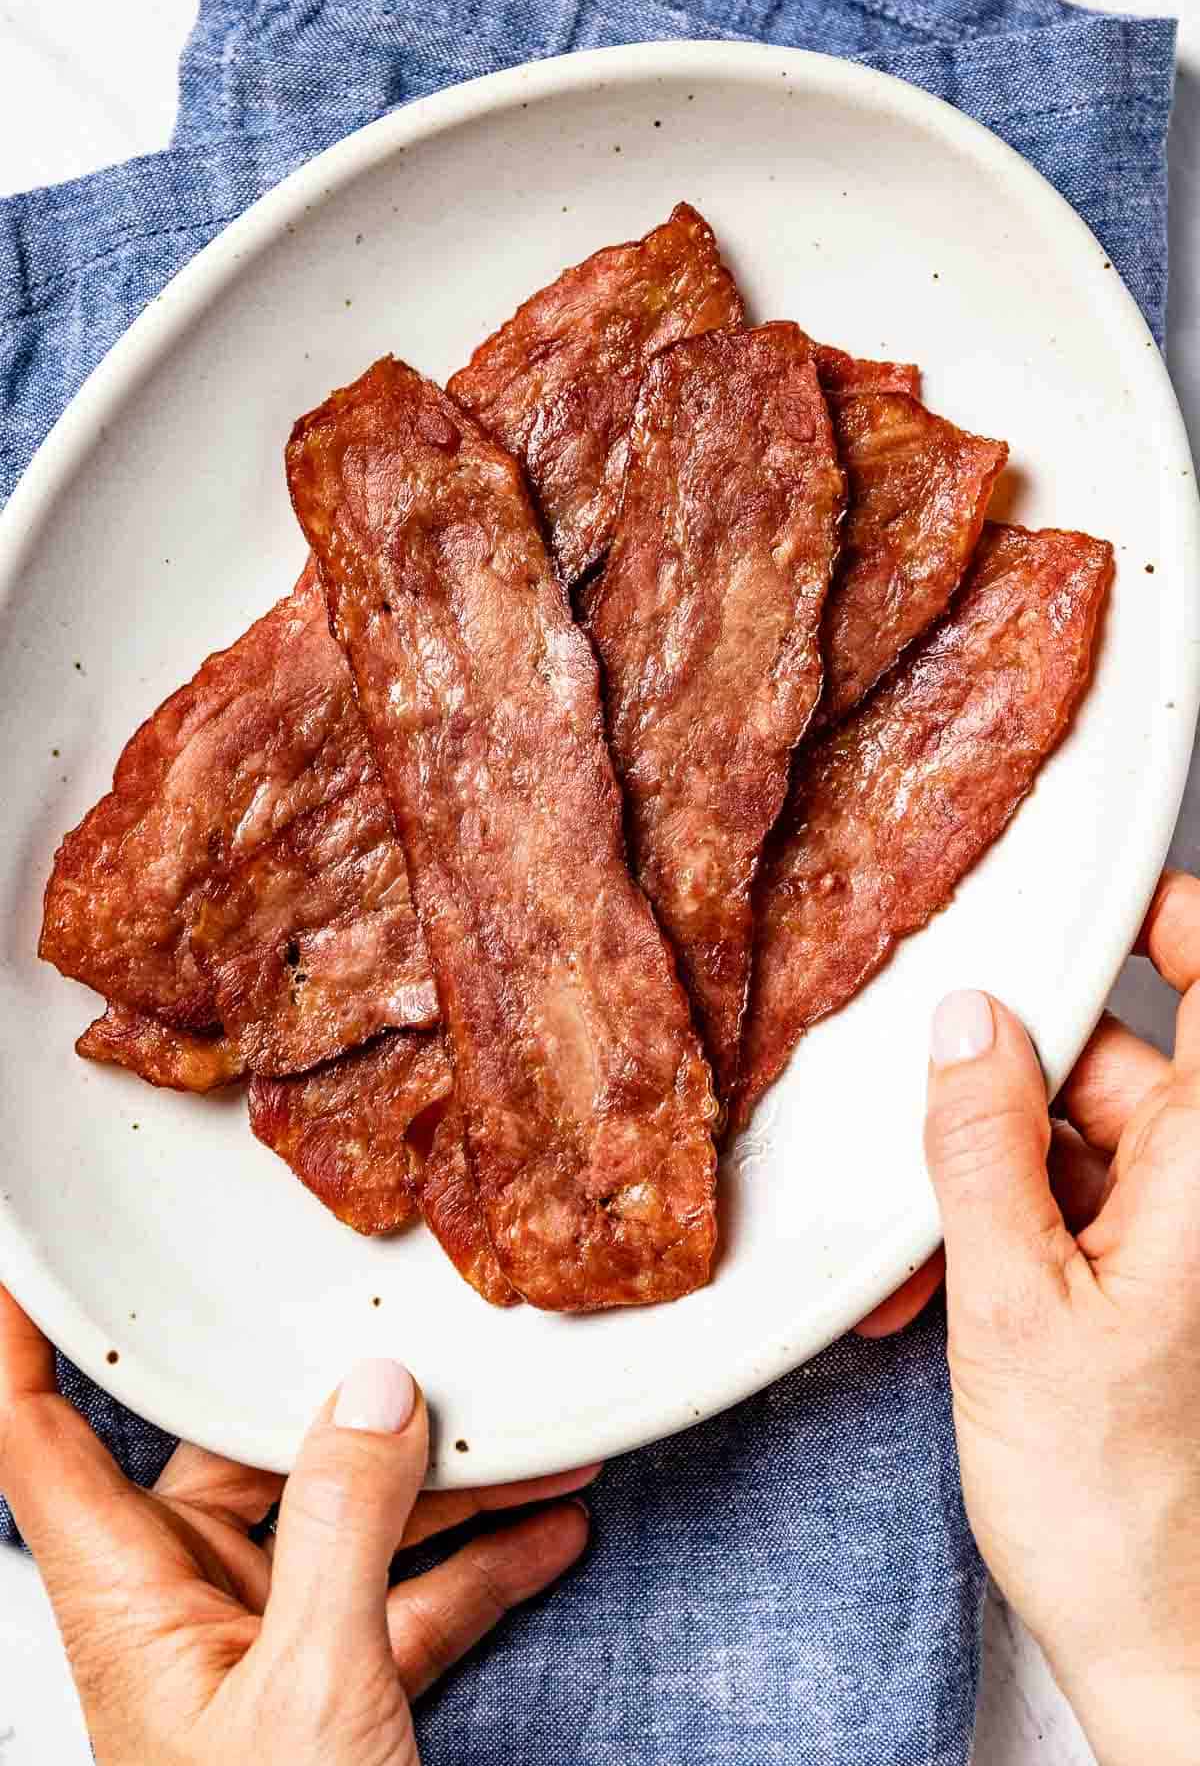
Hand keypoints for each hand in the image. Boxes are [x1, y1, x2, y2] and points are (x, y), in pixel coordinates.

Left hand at [0, 1290, 595, 1764]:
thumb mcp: (310, 1687)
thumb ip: (337, 1525)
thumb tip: (370, 1396)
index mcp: (128, 1596)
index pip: (38, 1439)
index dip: (23, 1342)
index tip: (35, 1258)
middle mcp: (185, 1606)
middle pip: (239, 1456)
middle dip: (341, 1404)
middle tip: (421, 1339)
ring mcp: (264, 1646)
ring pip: (342, 1520)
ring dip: (441, 1485)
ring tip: (531, 1441)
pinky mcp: (337, 1690)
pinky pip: (407, 1596)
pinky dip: (476, 1564)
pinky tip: (548, 1532)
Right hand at [921, 870, 1199, 1761]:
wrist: (1154, 1640)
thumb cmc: (1118, 1505)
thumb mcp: (1013, 1305)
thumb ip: (984, 1147)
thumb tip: (969, 1026)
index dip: (1170, 920)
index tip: (1094, 887)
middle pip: (1112, 1064)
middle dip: (1004, 1091)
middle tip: (924, 1128)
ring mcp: (1178, 1237)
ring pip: (1072, 1140)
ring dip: (984, 1178)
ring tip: (927, 1257)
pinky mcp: (1146, 1278)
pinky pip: (1066, 1205)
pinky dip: (999, 1228)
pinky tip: (945, 1285)